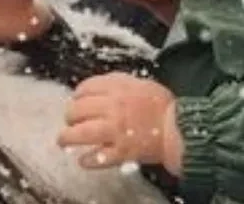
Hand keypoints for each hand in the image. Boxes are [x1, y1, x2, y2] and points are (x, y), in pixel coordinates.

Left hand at [57, 73, 181, 169]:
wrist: (179, 129)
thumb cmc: (163, 106)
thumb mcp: (141, 84)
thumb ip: (118, 83)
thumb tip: (97, 88)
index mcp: (118, 88)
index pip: (85, 88)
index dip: (77, 96)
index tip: (76, 101)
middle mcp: (112, 108)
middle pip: (77, 110)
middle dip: (70, 116)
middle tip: (71, 122)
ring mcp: (115, 131)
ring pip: (80, 134)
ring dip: (67, 138)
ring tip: (63, 141)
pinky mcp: (121, 152)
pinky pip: (96, 158)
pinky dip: (87, 160)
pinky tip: (84, 160)